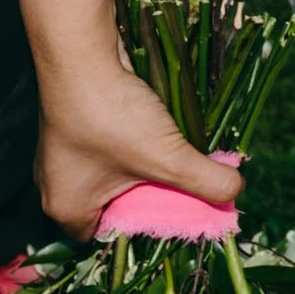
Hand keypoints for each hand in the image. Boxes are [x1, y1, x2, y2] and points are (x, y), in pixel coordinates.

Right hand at [35, 57, 243, 237]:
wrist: (81, 53)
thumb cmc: (112, 116)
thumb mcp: (167, 158)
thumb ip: (206, 182)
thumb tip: (235, 191)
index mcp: (66, 208)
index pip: (109, 241)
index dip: (145, 234)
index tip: (177, 221)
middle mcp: (59, 186)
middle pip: (116, 209)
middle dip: (153, 202)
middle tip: (186, 194)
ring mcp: (65, 156)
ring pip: (117, 178)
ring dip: (148, 173)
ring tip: (178, 166)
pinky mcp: (77, 129)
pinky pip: (113, 153)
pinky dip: (139, 151)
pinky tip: (162, 141)